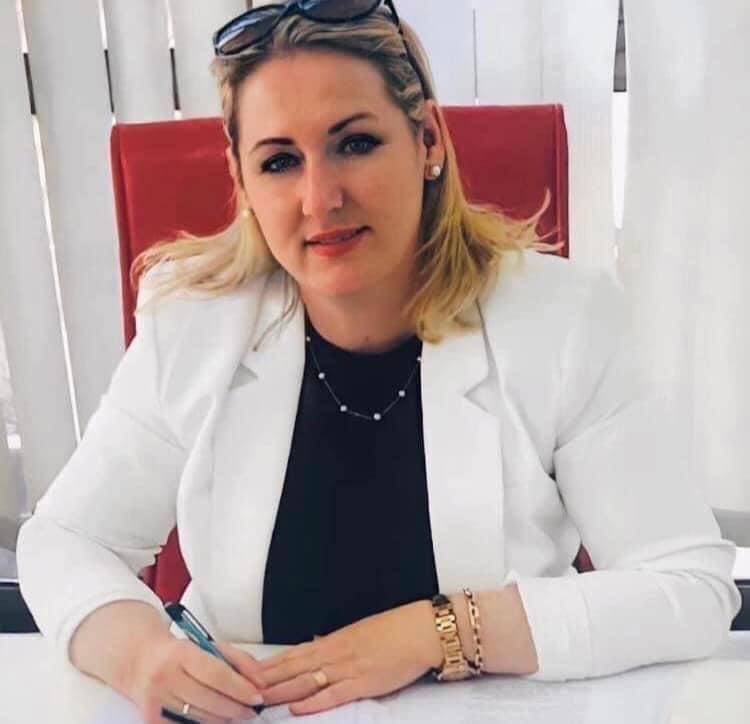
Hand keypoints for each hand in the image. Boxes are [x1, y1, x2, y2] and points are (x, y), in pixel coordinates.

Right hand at [128, 633, 266, 722]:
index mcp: (181, 653)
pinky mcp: (149, 719)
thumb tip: (260, 680)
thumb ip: (238, 659)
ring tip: (236, 714)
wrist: (140, 660)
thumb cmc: (179, 653)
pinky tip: (215, 719)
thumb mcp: (208, 646)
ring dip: (223, 719)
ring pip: (199, 718)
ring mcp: (155, 700)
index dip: (240, 689)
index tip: (258, 697)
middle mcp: (165, 677)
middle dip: (236, 708)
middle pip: (210, 700)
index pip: (217, 675)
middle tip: (251, 710)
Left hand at [258, 600, 441, 715]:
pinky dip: (314, 702)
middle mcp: (334, 653)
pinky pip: (334, 694)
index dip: (266, 665)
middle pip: (291, 668)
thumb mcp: (357, 633)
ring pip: (305, 681)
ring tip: (256, 700)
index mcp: (332, 641)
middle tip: (237, 688)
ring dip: (279, 692)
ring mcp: (347, 668)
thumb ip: (333, 643)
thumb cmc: (392, 630)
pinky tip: (297, 708)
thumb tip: (314, 645)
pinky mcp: (363, 682)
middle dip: (263, 680)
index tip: (242, 672)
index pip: (290, 655)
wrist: (420, 630)